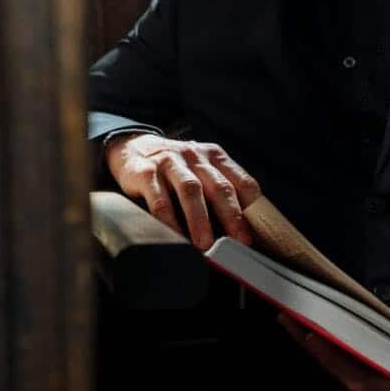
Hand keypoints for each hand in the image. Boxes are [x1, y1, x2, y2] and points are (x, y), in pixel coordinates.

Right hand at [105, 133, 262, 249]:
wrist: (132, 147)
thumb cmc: (174, 168)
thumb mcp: (200, 170)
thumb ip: (220, 190)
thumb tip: (244, 229)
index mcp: (215, 157)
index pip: (242, 181)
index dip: (252, 208)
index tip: (257, 233)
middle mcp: (195, 156)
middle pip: (219, 186)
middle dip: (231, 216)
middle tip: (238, 241)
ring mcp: (170, 161)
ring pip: (191, 190)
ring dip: (200, 219)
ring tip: (205, 243)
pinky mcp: (146, 172)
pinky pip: (159, 197)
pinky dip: (168, 219)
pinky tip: (174, 235)